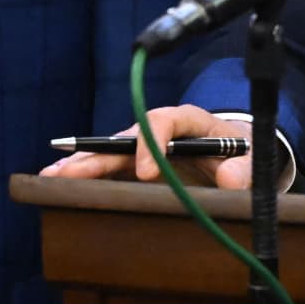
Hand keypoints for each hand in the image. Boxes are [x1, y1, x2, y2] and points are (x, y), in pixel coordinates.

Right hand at [39, 104, 253, 188]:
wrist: (238, 154)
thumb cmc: (243, 152)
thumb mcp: (252, 158)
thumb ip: (245, 167)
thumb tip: (231, 179)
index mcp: (190, 119)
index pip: (165, 119)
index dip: (152, 142)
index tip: (147, 172)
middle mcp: (161, 129)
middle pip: (127, 135)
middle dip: (98, 152)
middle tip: (71, 171)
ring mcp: (146, 146)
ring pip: (111, 151)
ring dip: (82, 163)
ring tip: (52, 177)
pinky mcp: (137, 164)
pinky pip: (109, 168)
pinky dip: (85, 176)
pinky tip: (59, 184)